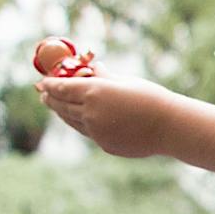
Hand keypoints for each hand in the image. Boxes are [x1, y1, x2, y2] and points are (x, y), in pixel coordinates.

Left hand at [35, 73, 178, 158]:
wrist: (172, 128)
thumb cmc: (152, 99)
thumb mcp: (125, 82)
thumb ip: (103, 77)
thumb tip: (90, 69)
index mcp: (94, 92)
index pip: (60, 87)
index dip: (49, 84)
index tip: (42, 82)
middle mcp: (90, 113)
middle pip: (60, 106)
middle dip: (50, 99)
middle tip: (44, 95)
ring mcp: (96, 132)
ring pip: (71, 121)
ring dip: (63, 112)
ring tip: (60, 107)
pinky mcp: (105, 145)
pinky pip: (88, 132)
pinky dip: (83, 124)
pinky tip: (87, 119)